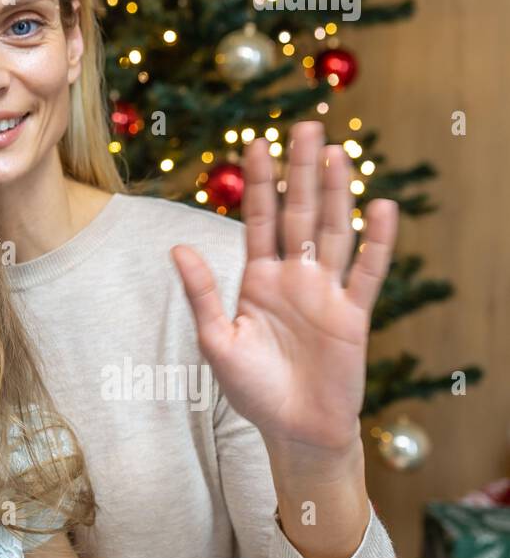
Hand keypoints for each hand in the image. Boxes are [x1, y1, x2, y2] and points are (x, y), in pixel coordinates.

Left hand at [171, 122, 397, 453]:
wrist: (293, 431)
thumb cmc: (252, 389)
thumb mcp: (216, 340)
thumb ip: (201, 293)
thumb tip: (176, 247)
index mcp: (258, 278)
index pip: (259, 219)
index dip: (259, 181)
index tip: (256, 141)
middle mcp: (294, 277)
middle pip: (299, 212)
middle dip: (300, 171)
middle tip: (306, 126)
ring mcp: (326, 293)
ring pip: (333, 232)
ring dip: (336, 194)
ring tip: (337, 153)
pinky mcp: (353, 316)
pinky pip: (368, 273)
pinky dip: (376, 242)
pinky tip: (380, 208)